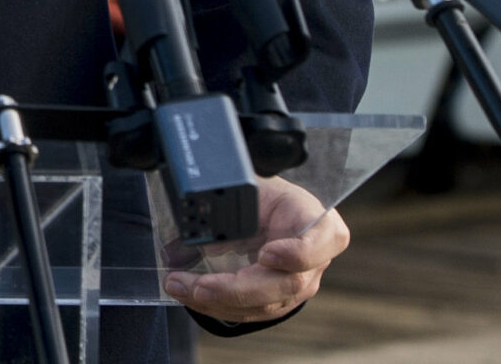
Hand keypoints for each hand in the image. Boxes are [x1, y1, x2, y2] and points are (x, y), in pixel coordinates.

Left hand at [166, 177, 348, 325]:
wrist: (272, 210)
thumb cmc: (266, 196)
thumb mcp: (254, 189)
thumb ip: (228, 206)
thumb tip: (179, 234)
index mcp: (321, 228)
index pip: (320, 244)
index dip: (296, 255)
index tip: (265, 254)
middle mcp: (316, 263)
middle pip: (286, 284)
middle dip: (236, 289)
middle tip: (199, 286)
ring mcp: (298, 286)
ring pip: (264, 305)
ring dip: (217, 299)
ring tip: (178, 286)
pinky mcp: (277, 301)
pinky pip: (249, 311)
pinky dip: (215, 305)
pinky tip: (188, 294)